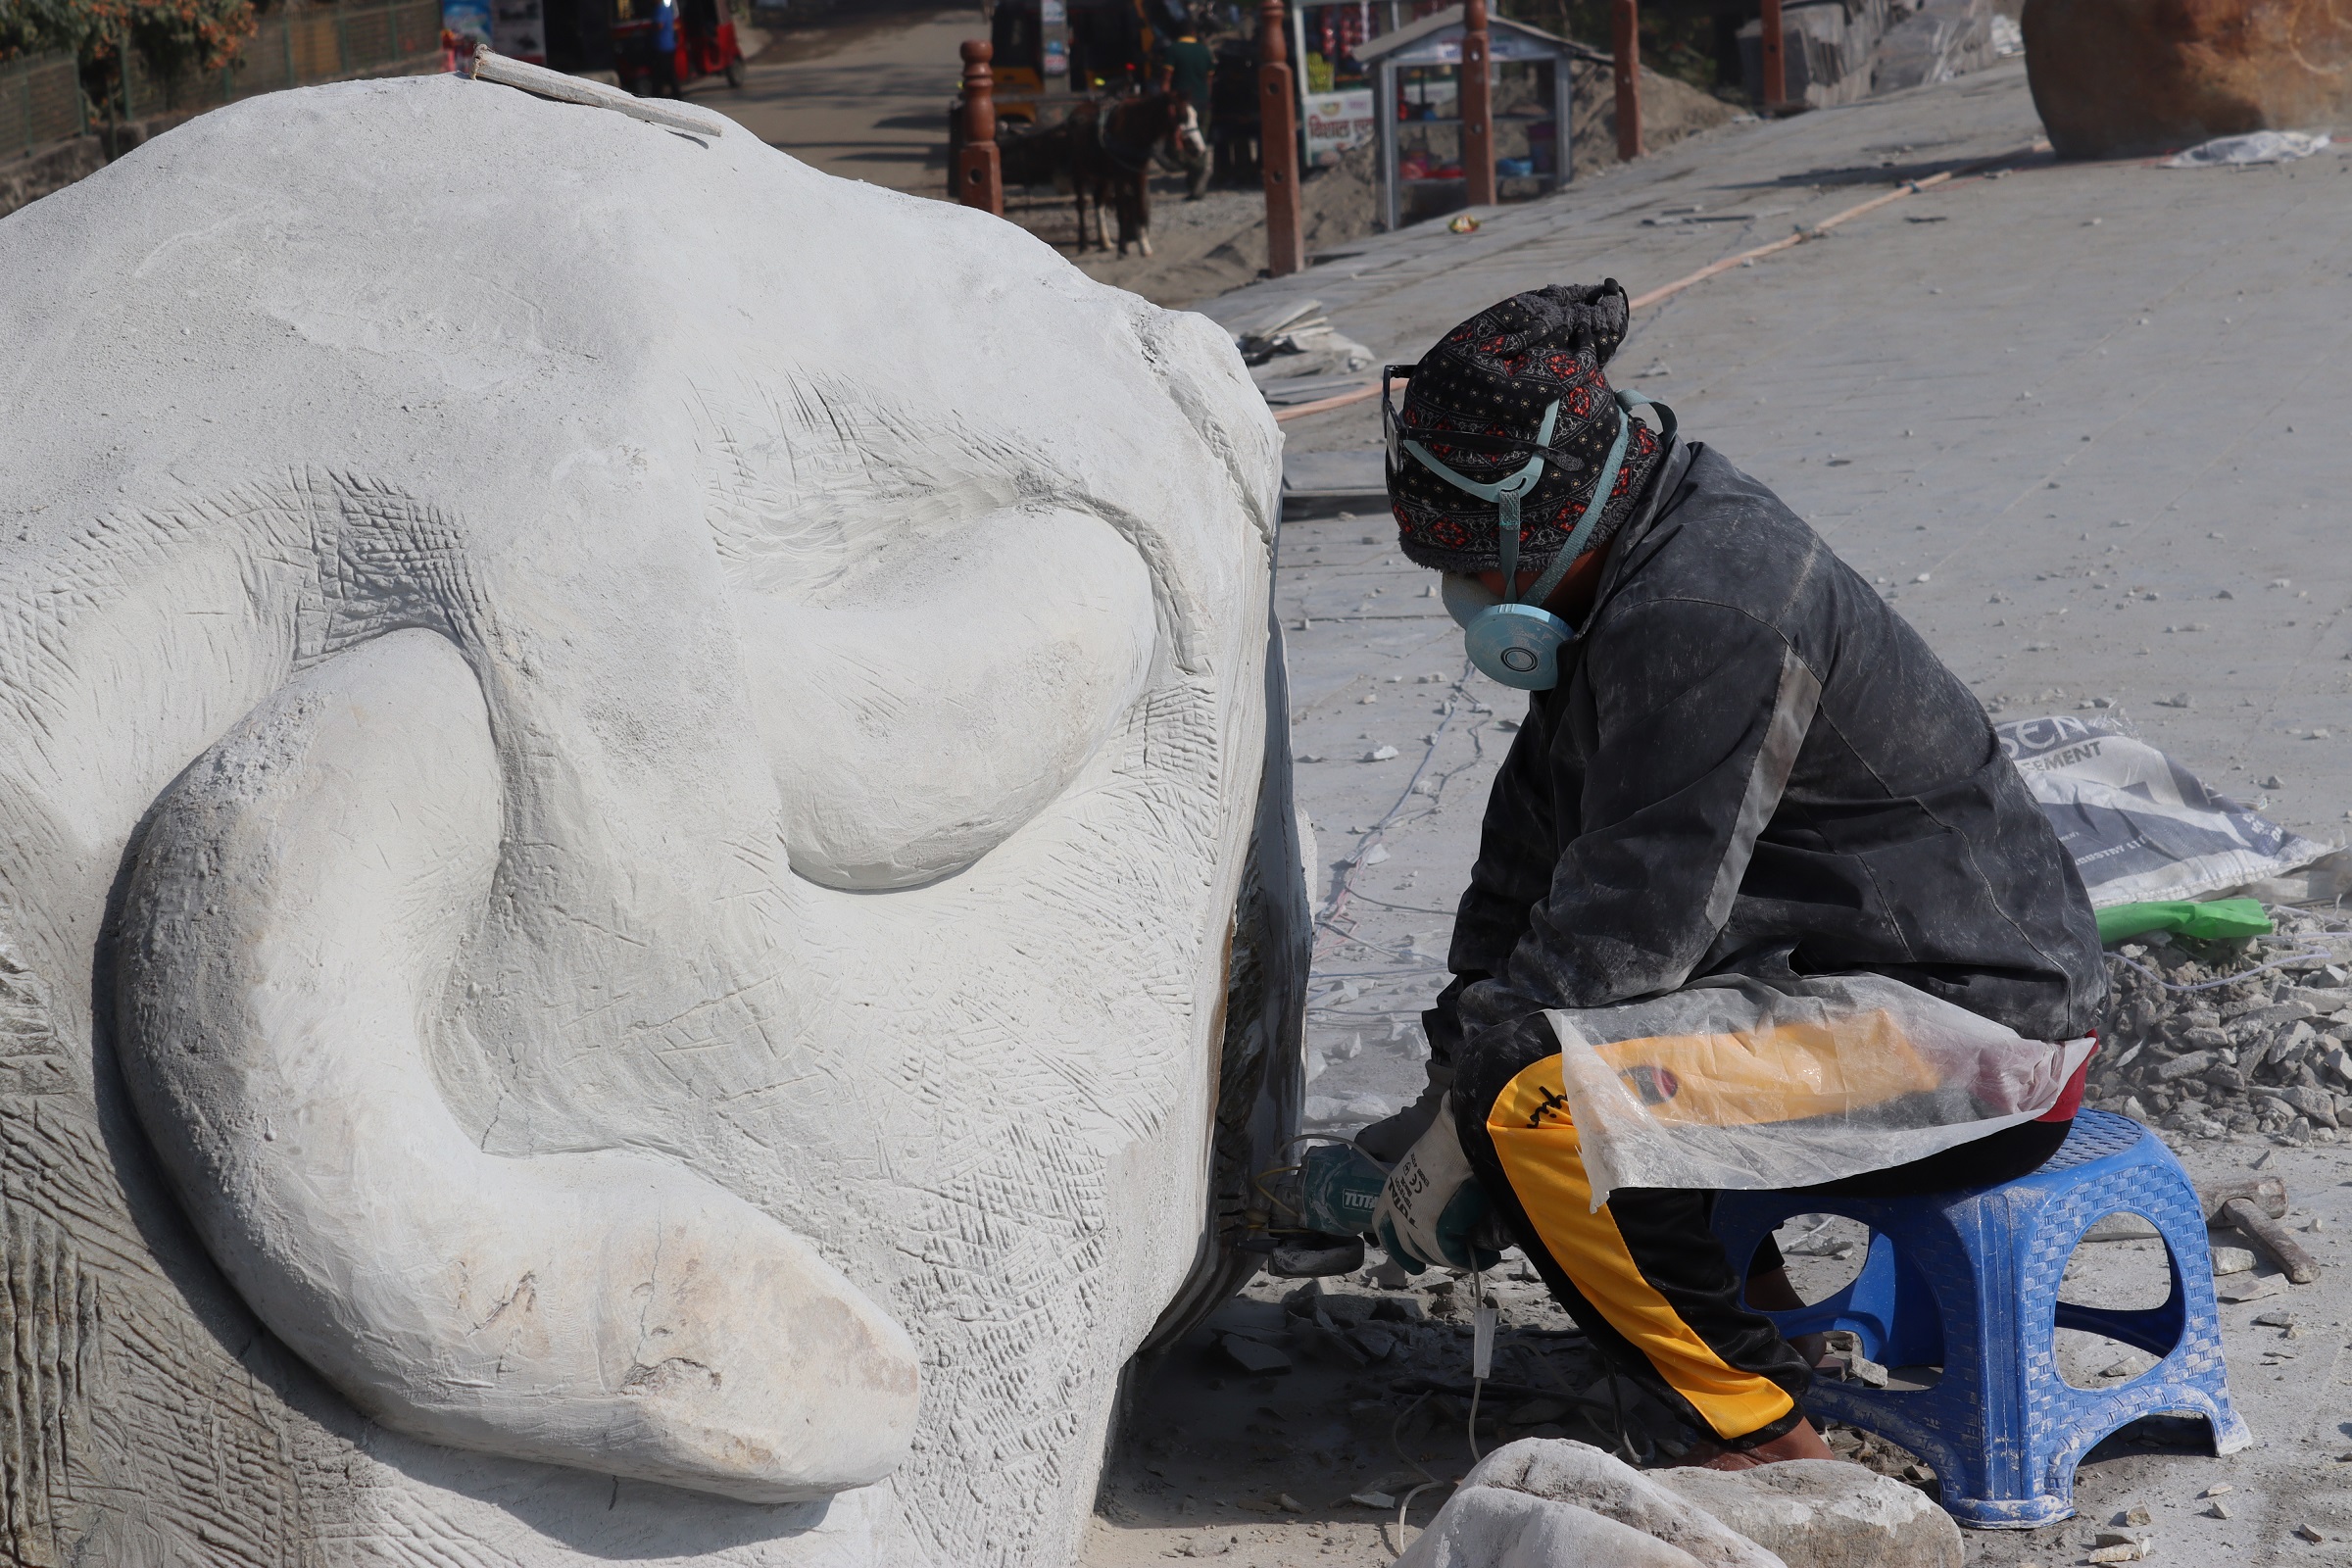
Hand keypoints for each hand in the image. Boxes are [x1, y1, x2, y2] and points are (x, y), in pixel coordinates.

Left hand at [1370, 1094, 1502, 1273]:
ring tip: (1481, 1256)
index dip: (1393, 1243)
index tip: (1409, 1257)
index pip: (1381, 1224)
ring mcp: (1411, 1222)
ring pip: (1432, 1253)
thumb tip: (1449, 1202)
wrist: (1458, 1138)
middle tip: (1449, 1262)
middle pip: (1407, 1246)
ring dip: (1455, 1260)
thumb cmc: (1450, 1142)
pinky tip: (1488, 1256)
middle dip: (1427, 1258)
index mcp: (1392, 1189)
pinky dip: (1472, 1259)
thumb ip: (1432, 1187)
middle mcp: (1396, 1208)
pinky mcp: (1431, 1231)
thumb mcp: (1430, 1165)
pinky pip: (1453, 1254)